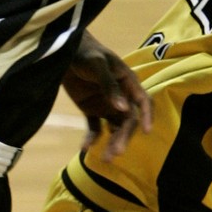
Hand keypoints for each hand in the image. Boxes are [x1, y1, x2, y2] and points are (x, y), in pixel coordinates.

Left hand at [62, 31, 152, 161]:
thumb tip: (123, 109)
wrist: (65, 51)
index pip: (143, 101)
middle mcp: (121, 96)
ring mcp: (106, 104)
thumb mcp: (98, 65)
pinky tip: (85, 149)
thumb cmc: (87, 53)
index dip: (147, 116)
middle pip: (128, 120)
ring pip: (114, 128)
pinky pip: (94, 128)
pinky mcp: (91, 109)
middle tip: (116, 153)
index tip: (146, 131)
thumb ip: (109, 86)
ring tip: (105, 159)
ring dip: (112, 142)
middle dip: (124, 137)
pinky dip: (91, 139)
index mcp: (128, 82)